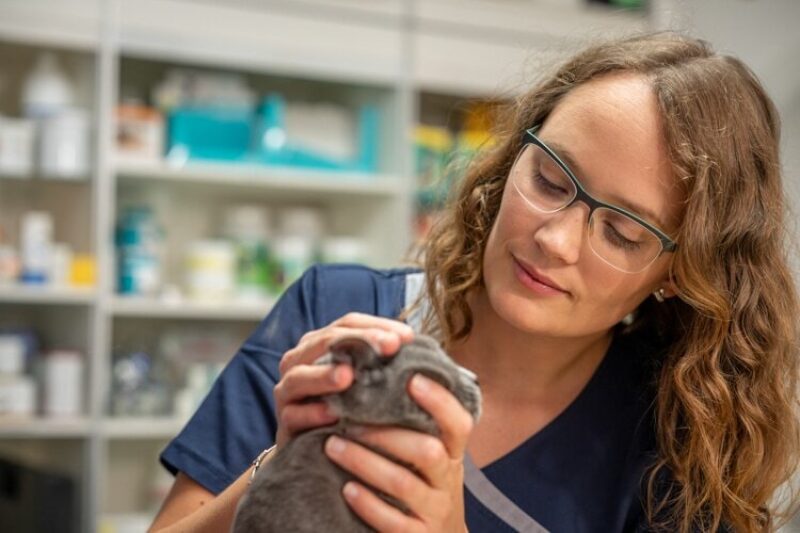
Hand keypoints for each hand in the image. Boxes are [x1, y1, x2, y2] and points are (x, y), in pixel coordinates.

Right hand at [273, 312, 414, 449]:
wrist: (321, 451)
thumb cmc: (351, 407)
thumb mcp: (367, 379)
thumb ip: (382, 359)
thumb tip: (414, 341)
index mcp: (320, 343)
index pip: (348, 323)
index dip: (377, 325)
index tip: (408, 337)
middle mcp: (299, 361)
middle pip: (325, 341)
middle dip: (359, 342)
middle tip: (390, 347)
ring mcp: (287, 391)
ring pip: (300, 376)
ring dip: (324, 376)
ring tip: (348, 376)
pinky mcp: (284, 424)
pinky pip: (293, 415)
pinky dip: (311, 413)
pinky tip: (332, 415)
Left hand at [324, 373, 473, 532]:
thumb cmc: (423, 480)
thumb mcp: (430, 449)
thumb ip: (416, 419)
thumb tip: (392, 364)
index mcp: (452, 452)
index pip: (458, 423)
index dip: (440, 401)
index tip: (411, 378)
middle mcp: (448, 479)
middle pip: (427, 452)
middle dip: (385, 434)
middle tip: (348, 420)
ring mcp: (435, 510)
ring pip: (403, 485)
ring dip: (365, 463)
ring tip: (333, 447)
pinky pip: (394, 522)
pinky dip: (368, 505)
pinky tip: (346, 489)